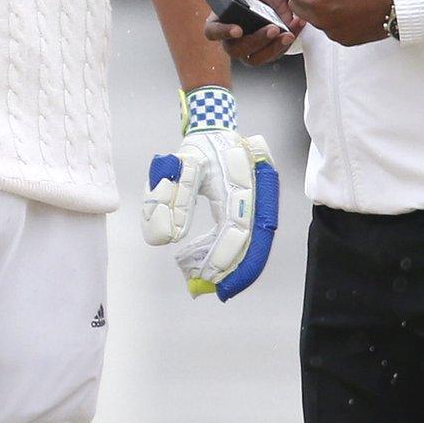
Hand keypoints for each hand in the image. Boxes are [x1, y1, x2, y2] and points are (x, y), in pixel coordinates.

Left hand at [141, 87, 279, 299]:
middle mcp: (255, 196)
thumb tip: (166, 239)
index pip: (235, 228)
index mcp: (239, 184)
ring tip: (212, 283)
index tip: (206, 276)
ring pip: (253, 242)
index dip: (222, 255)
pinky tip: (216, 266)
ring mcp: (257, 202)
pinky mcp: (253, 209)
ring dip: (236, 265)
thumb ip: (171, 198)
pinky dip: (234, 253)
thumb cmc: (197, 148)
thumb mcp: (179, 166)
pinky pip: (247, 236)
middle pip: (251, 241)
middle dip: (234, 269)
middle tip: (214, 291)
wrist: (216, 131)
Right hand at [202, 0, 303, 65]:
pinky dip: (285, 44)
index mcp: (221, 19)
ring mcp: (251, 45)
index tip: (237, 29)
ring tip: (285, 33)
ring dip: (270, 48)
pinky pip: (274, 54)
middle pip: (235, 50)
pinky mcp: (268, 49)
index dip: (223, 33)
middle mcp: (233, 37)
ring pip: (255, 58)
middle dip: (254, 41)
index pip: (213, 32)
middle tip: (271, 28)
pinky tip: (294, 29)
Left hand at [276, 0, 391, 45]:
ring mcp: (332, 32)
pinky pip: (327, 28)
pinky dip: (331, 18)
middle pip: (297, 7)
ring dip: (318, 7)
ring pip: (311, 18)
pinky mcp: (342, 40)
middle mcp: (321, 20)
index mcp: (317, 0)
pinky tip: (347, 9)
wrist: (397, 1)